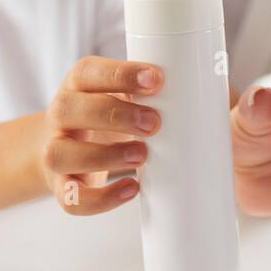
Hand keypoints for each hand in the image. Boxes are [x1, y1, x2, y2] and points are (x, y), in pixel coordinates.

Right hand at [40, 56, 162, 215]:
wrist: (69, 146)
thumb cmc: (110, 115)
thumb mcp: (125, 94)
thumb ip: (154, 93)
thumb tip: (215, 97)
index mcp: (78, 84)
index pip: (88, 72)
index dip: (121, 74)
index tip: (157, 80)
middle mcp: (60, 115)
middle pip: (69, 109)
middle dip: (115, 115)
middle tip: (154, 123)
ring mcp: (55, 151)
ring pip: (59, 155)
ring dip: (104, 156)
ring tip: (142, 155)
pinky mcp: (61, 186)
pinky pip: (71, 198)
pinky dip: (101, 198)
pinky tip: (132, 189)